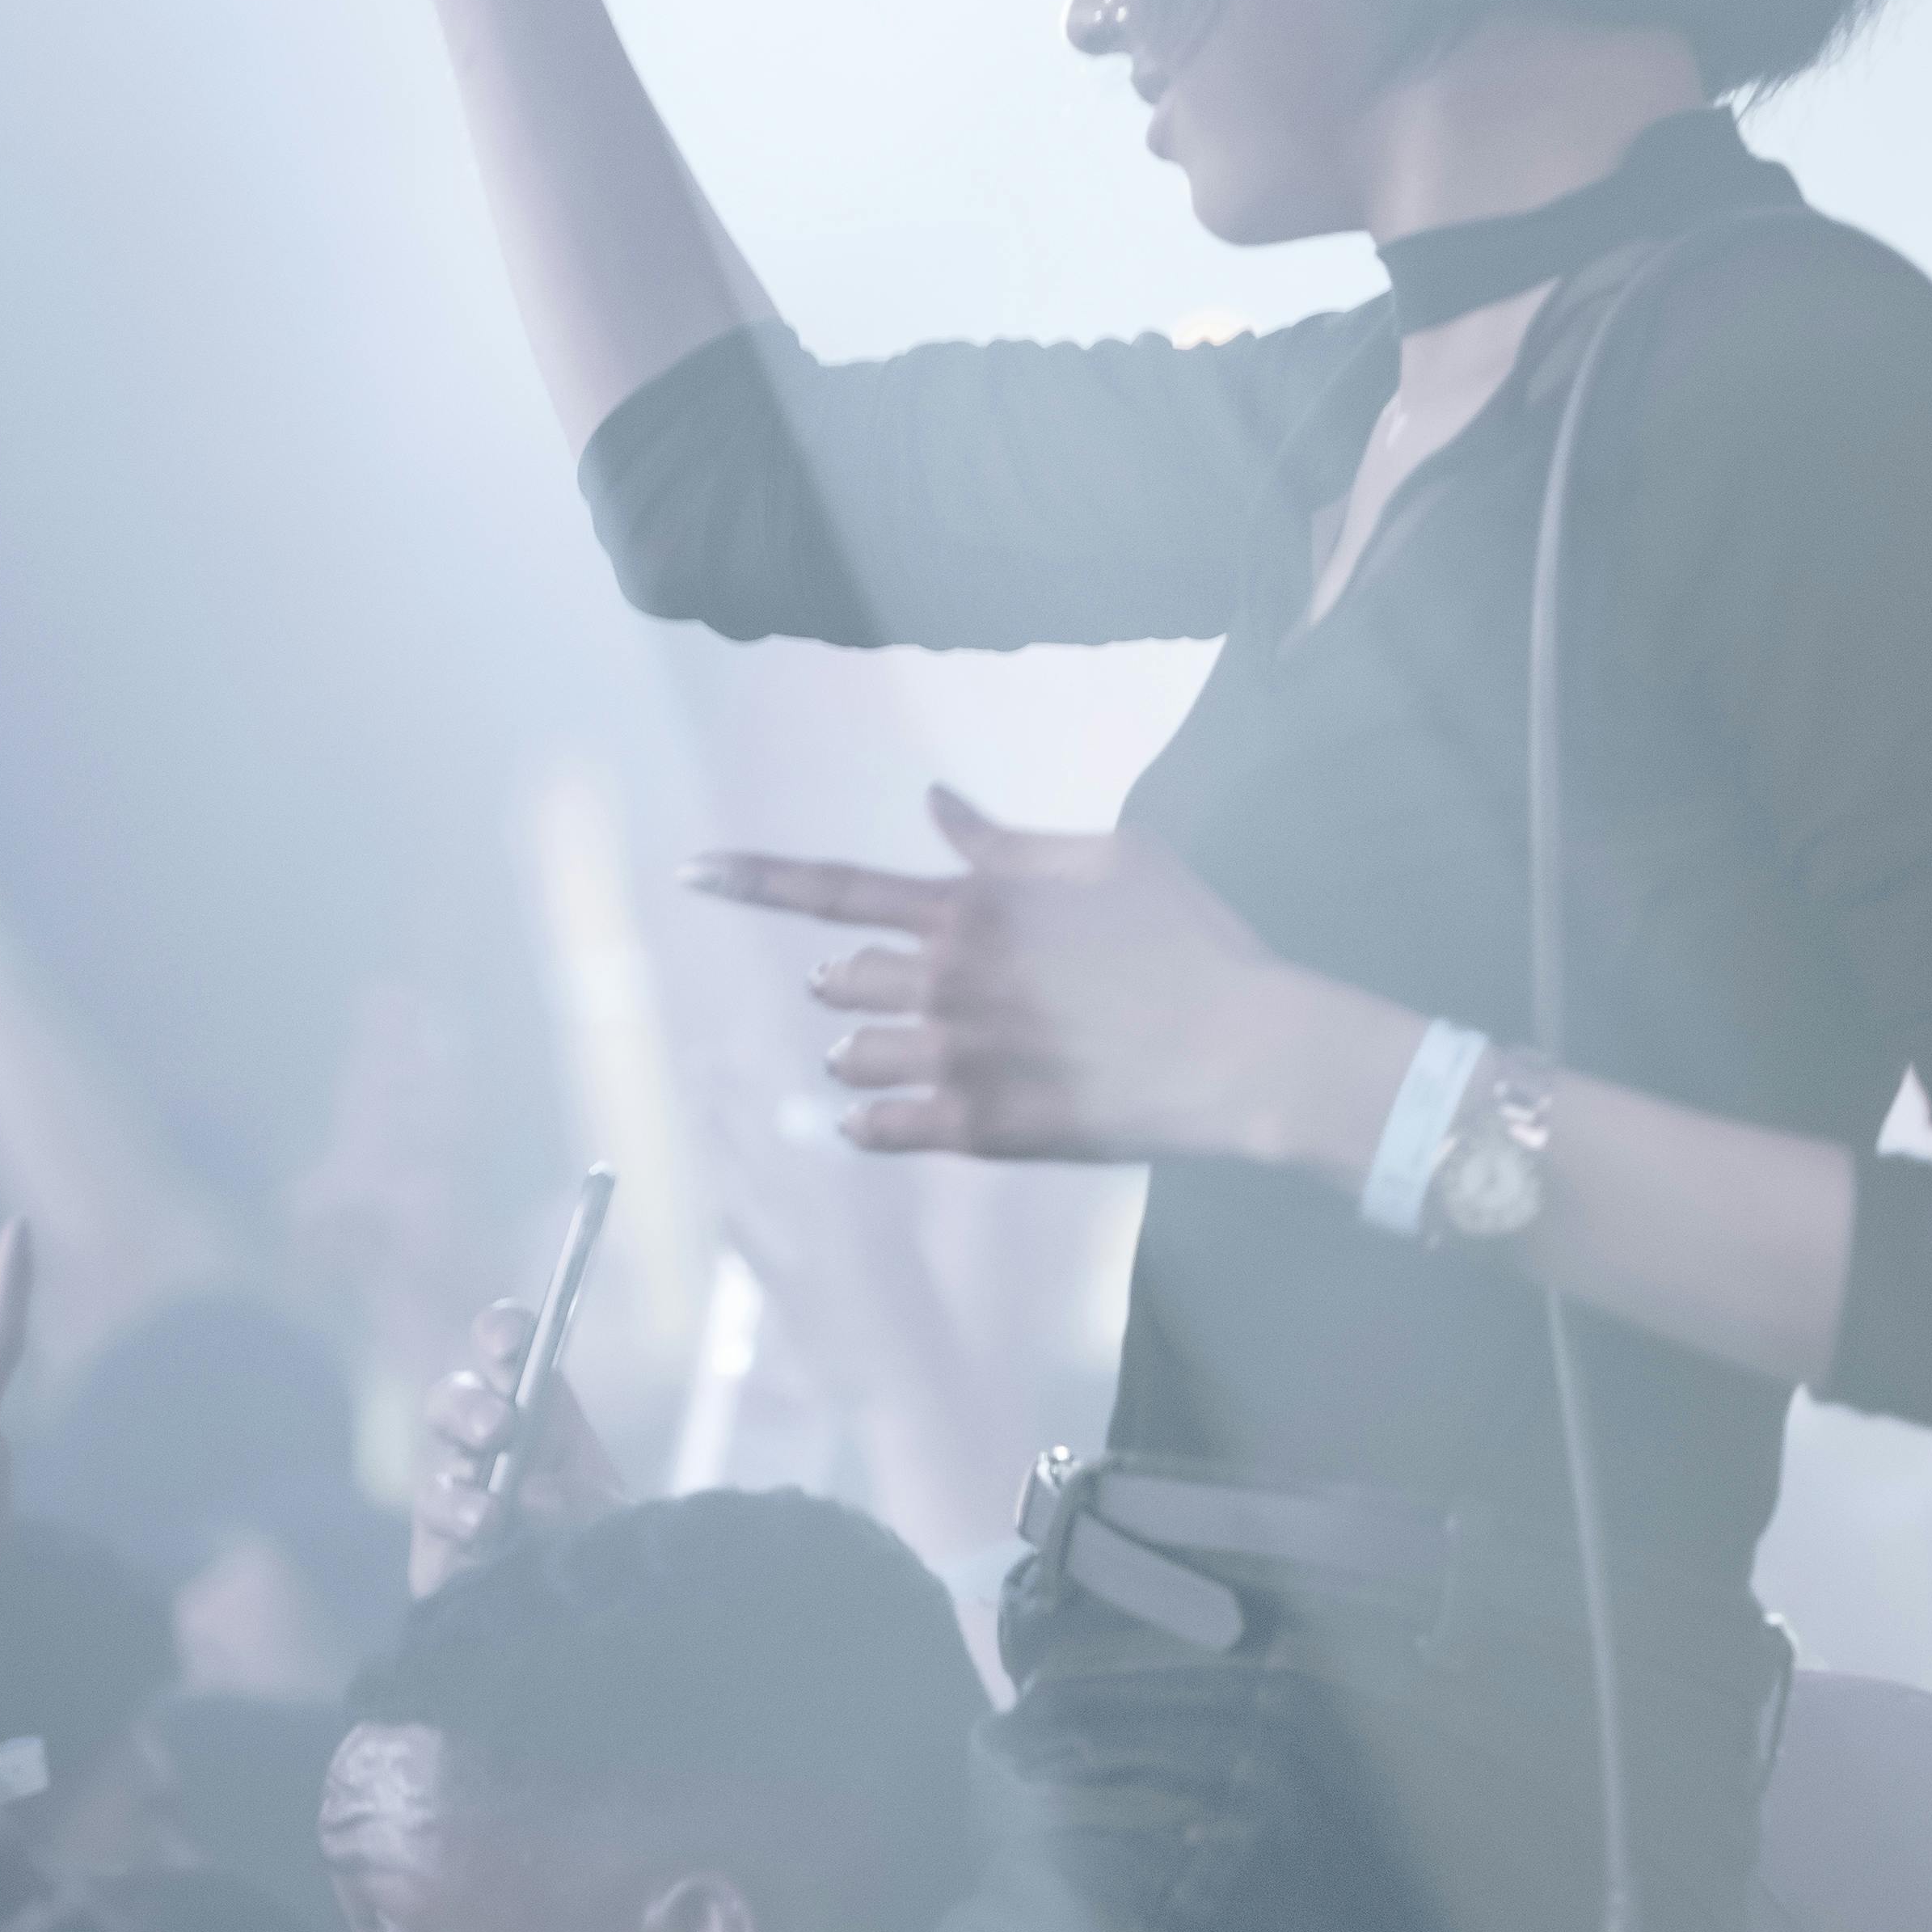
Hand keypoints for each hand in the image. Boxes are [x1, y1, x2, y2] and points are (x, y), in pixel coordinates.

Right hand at [408, 1297, 628, 1598]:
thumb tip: (533, 1493)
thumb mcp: (614, 1526)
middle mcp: (494, 1442)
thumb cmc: (603, 1551)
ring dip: (459, 1475)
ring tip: (490, 1507)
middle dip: (471, 1403)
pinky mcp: (437, 1539)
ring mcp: (459, 1487)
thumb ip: (586, 1506)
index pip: (513, 1352)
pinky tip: (481, 1531)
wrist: (584, 1626)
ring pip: (438, 1455)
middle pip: (458, 1395)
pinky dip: (453, 1517)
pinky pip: (432, 1516)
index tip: (507, 1344)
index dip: (502, 1334)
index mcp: (544, 1414)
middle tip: (498, 1426)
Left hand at [692, 787, 1398, 1170]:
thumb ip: (1005, 841)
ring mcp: (958, 1056)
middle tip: (858, 990)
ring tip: (868, 1054)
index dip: (752, 879)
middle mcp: (947, 978)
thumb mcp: (1106, 858)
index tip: (689, 872)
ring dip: (855, 1051)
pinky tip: (868, 1121)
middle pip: (842, 979)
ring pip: (854, 1056)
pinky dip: (867, 1123)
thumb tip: (937, 802)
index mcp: (971, 905)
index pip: (834, 888)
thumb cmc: (1188, 942)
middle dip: (844, 981)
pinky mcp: (980, 1127)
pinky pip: (881, 1129)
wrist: (1242, 1049)